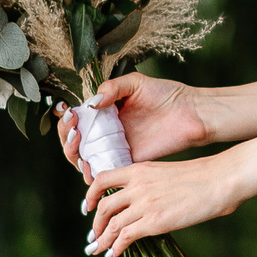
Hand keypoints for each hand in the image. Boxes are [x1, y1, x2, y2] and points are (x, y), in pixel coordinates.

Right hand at [57, 73, 206, 182]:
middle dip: (66, 134)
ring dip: (72, 151)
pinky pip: (103, 173)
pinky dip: (90, 172)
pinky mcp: (127, 163)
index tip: (66, 110)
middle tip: (73, 125)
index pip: (75, 120)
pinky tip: (87, 162)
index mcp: (105, 114)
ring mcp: (115, 149)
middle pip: (74, 141)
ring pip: (83, 158)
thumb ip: (111, 88)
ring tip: (78, 139)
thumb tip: (90, 104)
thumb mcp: (135, 83)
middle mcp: (106, 133)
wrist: (191, 113)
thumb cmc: (166, 95)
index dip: (65, 118)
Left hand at [82, 154, 243, 256]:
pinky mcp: (154, 221)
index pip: (102, 179)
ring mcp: (144, 204)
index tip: (88, 207)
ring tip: (100, 250)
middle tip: (95, 235)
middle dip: (96, 224)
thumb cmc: (204, 176)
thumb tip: (147, 203)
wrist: (220, 180)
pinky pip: (124, 237)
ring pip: (111, 225)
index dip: (90, 195)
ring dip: (103, 240)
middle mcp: (137, 186)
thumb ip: (151, 184)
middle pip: (103, 206)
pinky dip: (116, 248)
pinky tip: (115, 254)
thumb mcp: (168, 173)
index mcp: (140, 170)